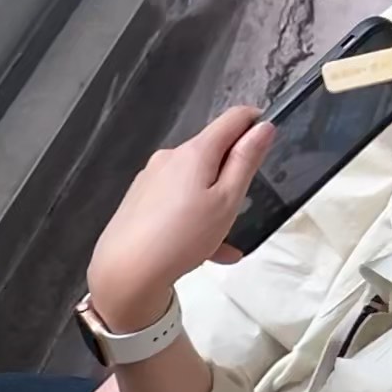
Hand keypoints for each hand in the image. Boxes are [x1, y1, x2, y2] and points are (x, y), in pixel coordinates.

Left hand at [87, 105, 277, 337]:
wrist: (124, 274)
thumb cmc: (182, 237)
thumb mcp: (227, 200)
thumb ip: (245, 161)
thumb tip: (262, 126)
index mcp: (194, 152)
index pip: (234, 118)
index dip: (256, 124)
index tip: (266, 145)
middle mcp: (168, 158)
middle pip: (211, 153)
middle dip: (231, 175)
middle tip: (243, 207)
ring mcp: (150, 179)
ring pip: (193, 184)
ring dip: (213, 206)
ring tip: (225, 243)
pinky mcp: (137, 201)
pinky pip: (174, 204)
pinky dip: (191, 221)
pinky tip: (204, 253)